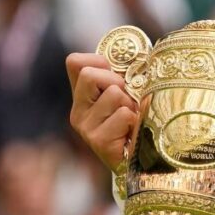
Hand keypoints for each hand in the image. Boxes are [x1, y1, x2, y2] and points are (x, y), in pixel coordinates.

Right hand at [66, 52, 138, 171]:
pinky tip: (132, 133)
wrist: (141, 160)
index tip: (114, 74)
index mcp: (82, 96)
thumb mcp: (126, 93)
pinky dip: (134, 120)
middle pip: (90, 75)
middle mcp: (78, 111)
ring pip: (113, 94)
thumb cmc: (135, 122)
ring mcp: (85, 127)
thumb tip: (136, 54)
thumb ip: (120, 75)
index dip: (98, 61)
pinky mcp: (98, 141)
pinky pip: (123, 114)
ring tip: (131, 119)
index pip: (74, 62)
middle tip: (126, 100)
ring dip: (130, 104)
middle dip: (116, 82)